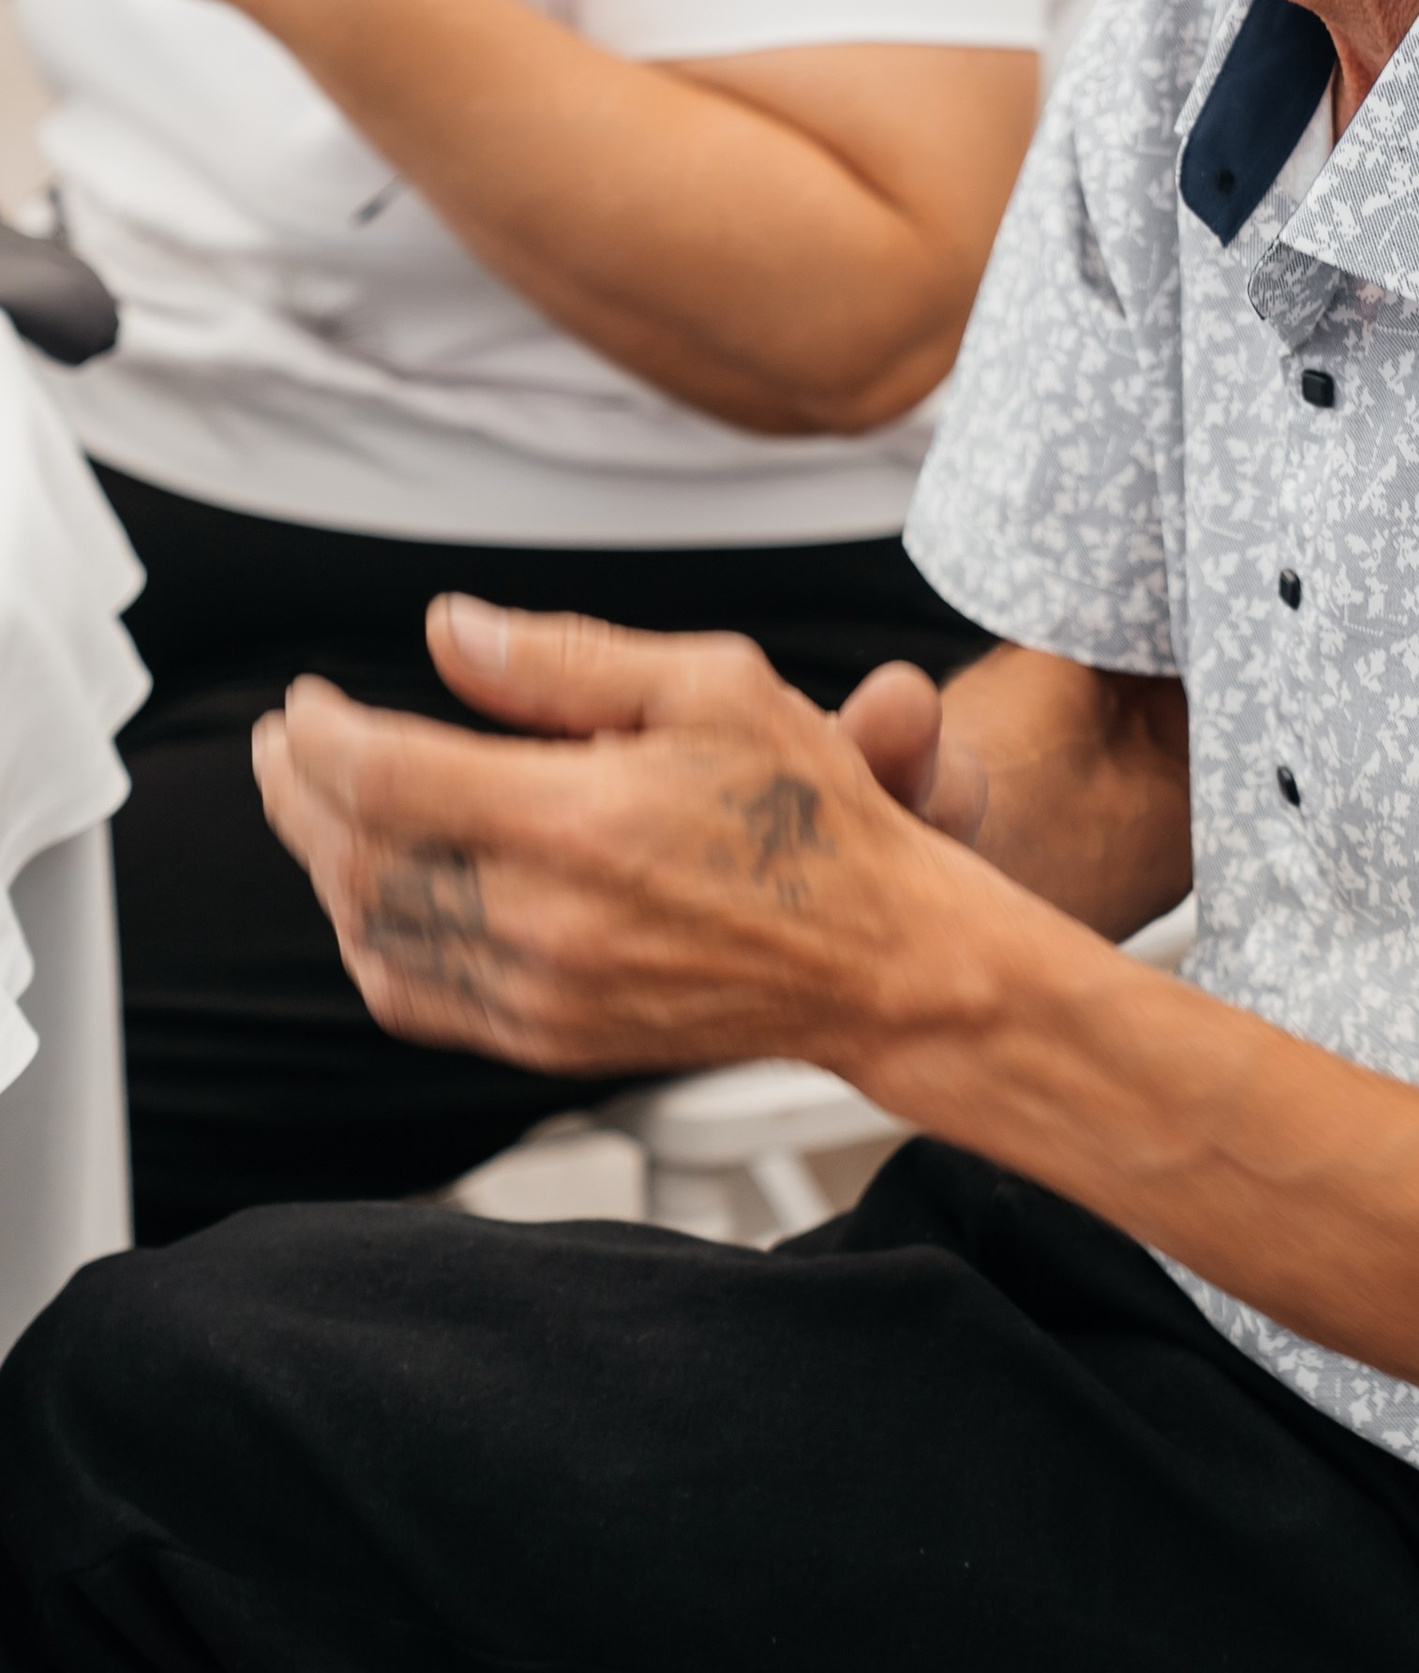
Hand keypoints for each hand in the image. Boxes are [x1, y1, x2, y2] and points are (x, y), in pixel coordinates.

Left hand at [252, 598, 999, 1082]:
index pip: (383, 778)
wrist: (877, 956)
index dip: (320, 737)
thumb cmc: (809, 813)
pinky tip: (373, 890)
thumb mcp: (712, 685)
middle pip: (356, 856)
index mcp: (580, 820)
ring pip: (372, 931)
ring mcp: (543, 994)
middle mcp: (547, 919)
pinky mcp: (549, 1041)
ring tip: (317, 805)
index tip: (307, 703)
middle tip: (286, 744)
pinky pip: (414, 997)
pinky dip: (368, 938)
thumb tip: (451, 631)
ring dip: (326, 861)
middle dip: (300, 791)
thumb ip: (565, 660)